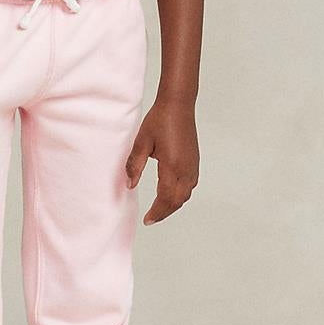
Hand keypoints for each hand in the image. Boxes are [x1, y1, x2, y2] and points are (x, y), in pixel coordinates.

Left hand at [125, 95, 199, 224]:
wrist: (178, 104)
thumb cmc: (160, 120)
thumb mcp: (141, 142)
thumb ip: (134, 165)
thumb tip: (129, 185)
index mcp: (172, 166)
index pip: (165, 199)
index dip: (156, 212)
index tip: (147, 220)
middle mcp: (186, 169)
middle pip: (177, 201)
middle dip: (164, 212)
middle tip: (151, 218)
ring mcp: (193, 166)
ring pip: (185, 195)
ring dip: (173, 204)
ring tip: (159, 209)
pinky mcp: (194, 161)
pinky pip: (189, 186)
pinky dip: (180, 195)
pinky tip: (170, 194)